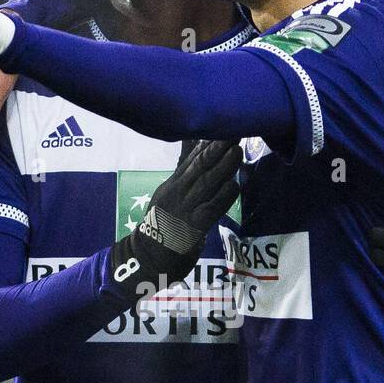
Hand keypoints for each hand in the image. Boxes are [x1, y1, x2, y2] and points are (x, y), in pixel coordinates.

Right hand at [111, 140, 242, 294]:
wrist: (146, 258)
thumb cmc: (163, 226)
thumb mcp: (169, 194)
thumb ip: (182, 172)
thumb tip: (192, 145)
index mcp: (172, 184)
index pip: (191, 158)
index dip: (209, 141)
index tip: (224, 124)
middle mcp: (177, 193)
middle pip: (199, 166)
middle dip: (217, 147)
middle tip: (234, 130)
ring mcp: (184, 209)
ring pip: (205, 184)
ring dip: (223, 167)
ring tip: (237, 150)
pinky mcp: (191, 228)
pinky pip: (210, 209)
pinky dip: (223, 197)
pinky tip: (234, 185)